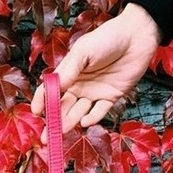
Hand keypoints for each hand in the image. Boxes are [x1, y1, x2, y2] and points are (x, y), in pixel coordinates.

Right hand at [31, 3, 161, 140]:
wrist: (137, 36)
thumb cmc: (107, 38)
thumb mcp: (83, 51)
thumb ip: (68, 70)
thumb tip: (53, 88)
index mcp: (69, 73)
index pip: (50, 90)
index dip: (42, 101)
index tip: (36, 113)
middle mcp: (79, 85)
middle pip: (63, 106)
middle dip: (54, 121)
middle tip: (46, 136)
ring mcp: (94, 92)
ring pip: (78, 112)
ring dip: (69, 122)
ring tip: (62, 131)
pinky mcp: (110, 97)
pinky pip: (99, 112)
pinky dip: (92, 118)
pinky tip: (85, 122)